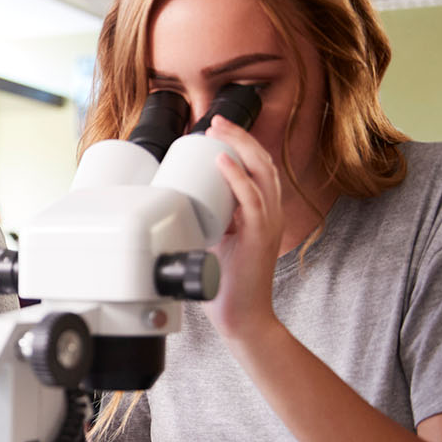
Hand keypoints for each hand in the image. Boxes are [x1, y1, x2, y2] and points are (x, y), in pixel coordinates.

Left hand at [203, 115, 284, 340]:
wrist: (242, 319)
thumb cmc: (224, 285)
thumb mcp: (211, 243)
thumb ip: (202, 222)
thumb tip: (173, 204)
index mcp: (260, 214)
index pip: (257, 169)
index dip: (240, 145)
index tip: (216, 130)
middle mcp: (268, 214)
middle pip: (261, 162)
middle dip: (238, 137)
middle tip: (215, 121)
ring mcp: (267, 225)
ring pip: (260, 174)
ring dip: (237, 147)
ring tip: (217, 131)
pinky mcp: (260, 238)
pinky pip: (251, 201)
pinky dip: (237, 178)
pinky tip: (223, 163)